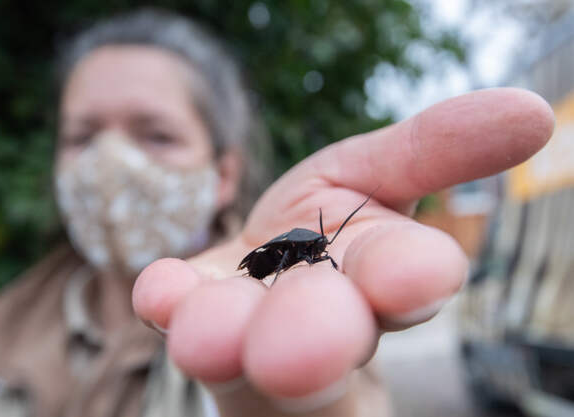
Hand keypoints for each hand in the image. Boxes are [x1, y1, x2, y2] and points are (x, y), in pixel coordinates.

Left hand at [132, 88, 553, 415]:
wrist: (266, 264)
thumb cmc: (328, 228)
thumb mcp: (381, 172)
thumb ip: (436, 149)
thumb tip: (529, 113)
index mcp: (382, 275)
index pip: (404, 280)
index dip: (408, 279)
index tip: (413, 277)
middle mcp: (322, 319)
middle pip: (326, 342)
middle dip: (314, 335)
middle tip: (294, 350)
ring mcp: (252, 329)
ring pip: (247, 351)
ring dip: (229, 339)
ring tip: (206, 338)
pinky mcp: (195, 318)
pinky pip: (182, 316)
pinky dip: (174, 303)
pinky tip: (162, 291)